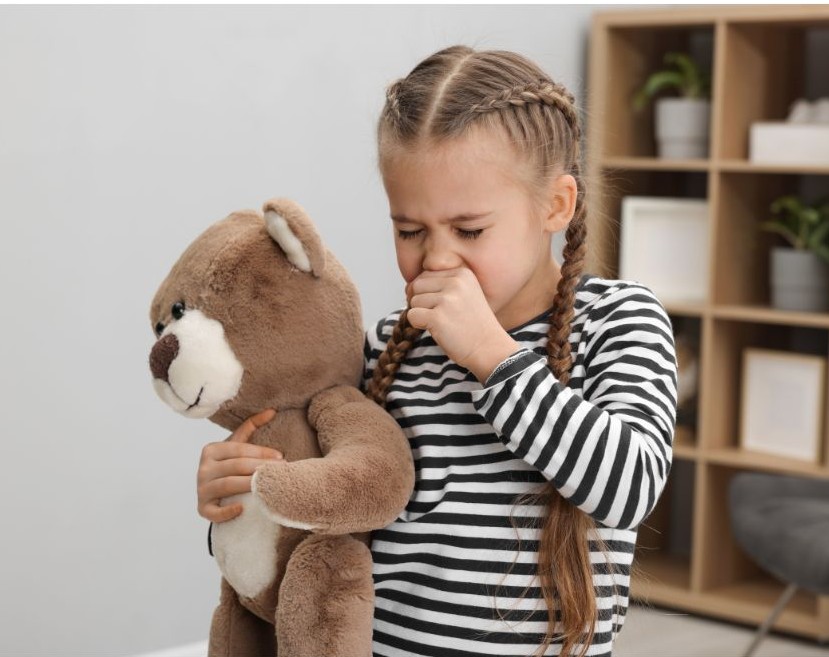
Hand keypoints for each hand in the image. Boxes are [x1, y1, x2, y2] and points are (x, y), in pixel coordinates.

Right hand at [196, 408, 281, 522]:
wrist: (216, 493)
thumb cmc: (230, 466)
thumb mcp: (237, 445)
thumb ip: (251, 426)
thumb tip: (272, 410)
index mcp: (211, 450)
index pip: (238, 449)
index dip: (261, 452)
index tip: (281, 458)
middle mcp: (203, 468)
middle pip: (235, 466)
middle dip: (260, 468)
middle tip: (281, 471)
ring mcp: (201, 489)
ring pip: (227, 485)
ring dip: (249, 485)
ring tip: (268, 486)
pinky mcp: (202, 508)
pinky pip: (212, 512)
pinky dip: (226, 511)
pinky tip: (242, 508)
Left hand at [406, 268, 519, 381]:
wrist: (489, 349)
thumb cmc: (473, 325)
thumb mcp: (464, 294)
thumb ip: (440, 284)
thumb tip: (408, 287)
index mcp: (462, 273)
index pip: (426, 275)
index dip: (425, 292)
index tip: (439, 306)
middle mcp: (455, 282)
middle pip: (416, 285)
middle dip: (421, 302)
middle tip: (437, 316)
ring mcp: (447, 300)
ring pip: (413, 301)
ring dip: (422, 315)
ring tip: (442, 323)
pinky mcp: (438, 317)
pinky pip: (412, 316)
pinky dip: (418, 326)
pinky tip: (437, 330)